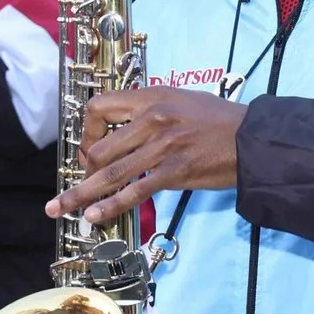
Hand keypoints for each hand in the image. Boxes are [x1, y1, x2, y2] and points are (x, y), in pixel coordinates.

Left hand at [47, 88, 247, 229]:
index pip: (98, 108)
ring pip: (110, 173)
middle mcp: (152, 119)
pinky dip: (111, 206)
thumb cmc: (220, 120)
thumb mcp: (180, 100)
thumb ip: (150, 112)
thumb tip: (123, 133)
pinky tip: (95, 216)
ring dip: (81, 194)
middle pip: (98, 147)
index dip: (85, 131)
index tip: (88, 149)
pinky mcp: (175, 171)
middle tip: (84, 185)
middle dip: (85, 171)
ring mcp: (162, 146)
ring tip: (60, 208)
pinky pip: (134, 191)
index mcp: (151, 97)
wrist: (253, 139)